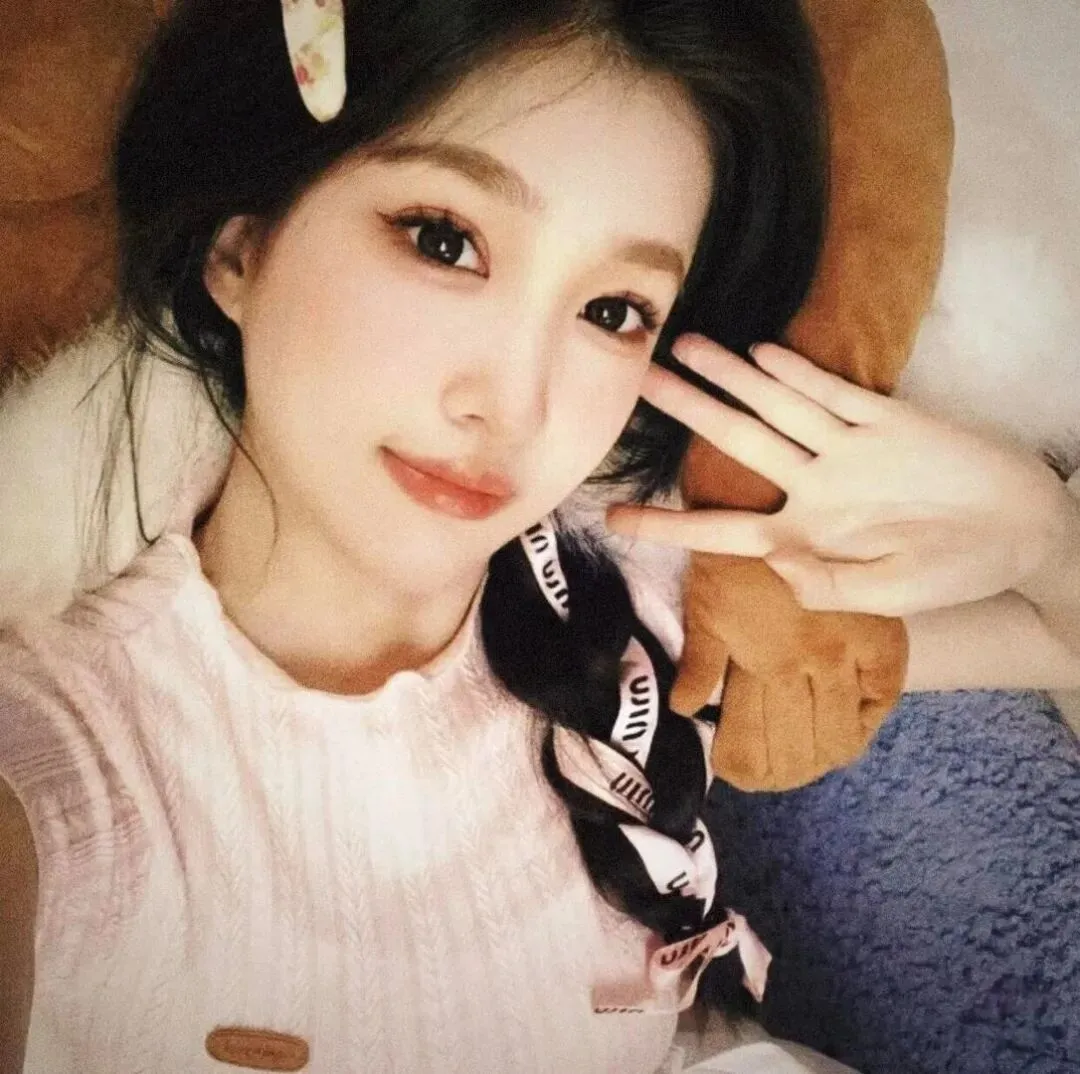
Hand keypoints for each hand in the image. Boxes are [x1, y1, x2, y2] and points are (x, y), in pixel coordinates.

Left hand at [608, 335, 1071, 618]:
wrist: (1021, 531)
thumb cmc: (952, 573)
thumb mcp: (889, 597)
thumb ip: (828, 587)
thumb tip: (775, 562)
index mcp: (805, 536)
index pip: (722, 529)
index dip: (668, 526)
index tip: (613, 520)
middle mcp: (815, 486)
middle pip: (738, 443)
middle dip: (690, 412)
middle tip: (640, 381)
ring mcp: (848, 450)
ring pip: (779, 408)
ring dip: (735, 377)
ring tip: (688, 347)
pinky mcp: (889, 420)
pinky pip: (836, 394)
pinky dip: (801, 375)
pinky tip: (762, 352)